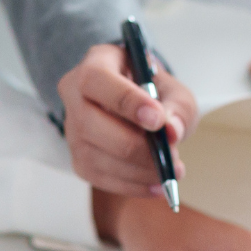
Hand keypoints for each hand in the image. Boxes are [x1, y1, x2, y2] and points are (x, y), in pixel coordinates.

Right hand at [58, 43, 199, 197]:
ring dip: (138, 170)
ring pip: (95, 156)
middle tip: (171, 155)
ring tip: (171, 171)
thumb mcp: (174, 91)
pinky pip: (100, 178)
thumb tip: (171, 132)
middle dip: (136, 145)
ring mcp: (72, 130)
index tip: (158, 121)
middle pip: (91, 124)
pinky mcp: (79, 159)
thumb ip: (178, 108)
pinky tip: (157, 185)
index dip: (127, 102)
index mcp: (95, 64)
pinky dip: (132, 186)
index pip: (97, 80)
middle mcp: (73, 95)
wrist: (140, 109)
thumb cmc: (156, 94)